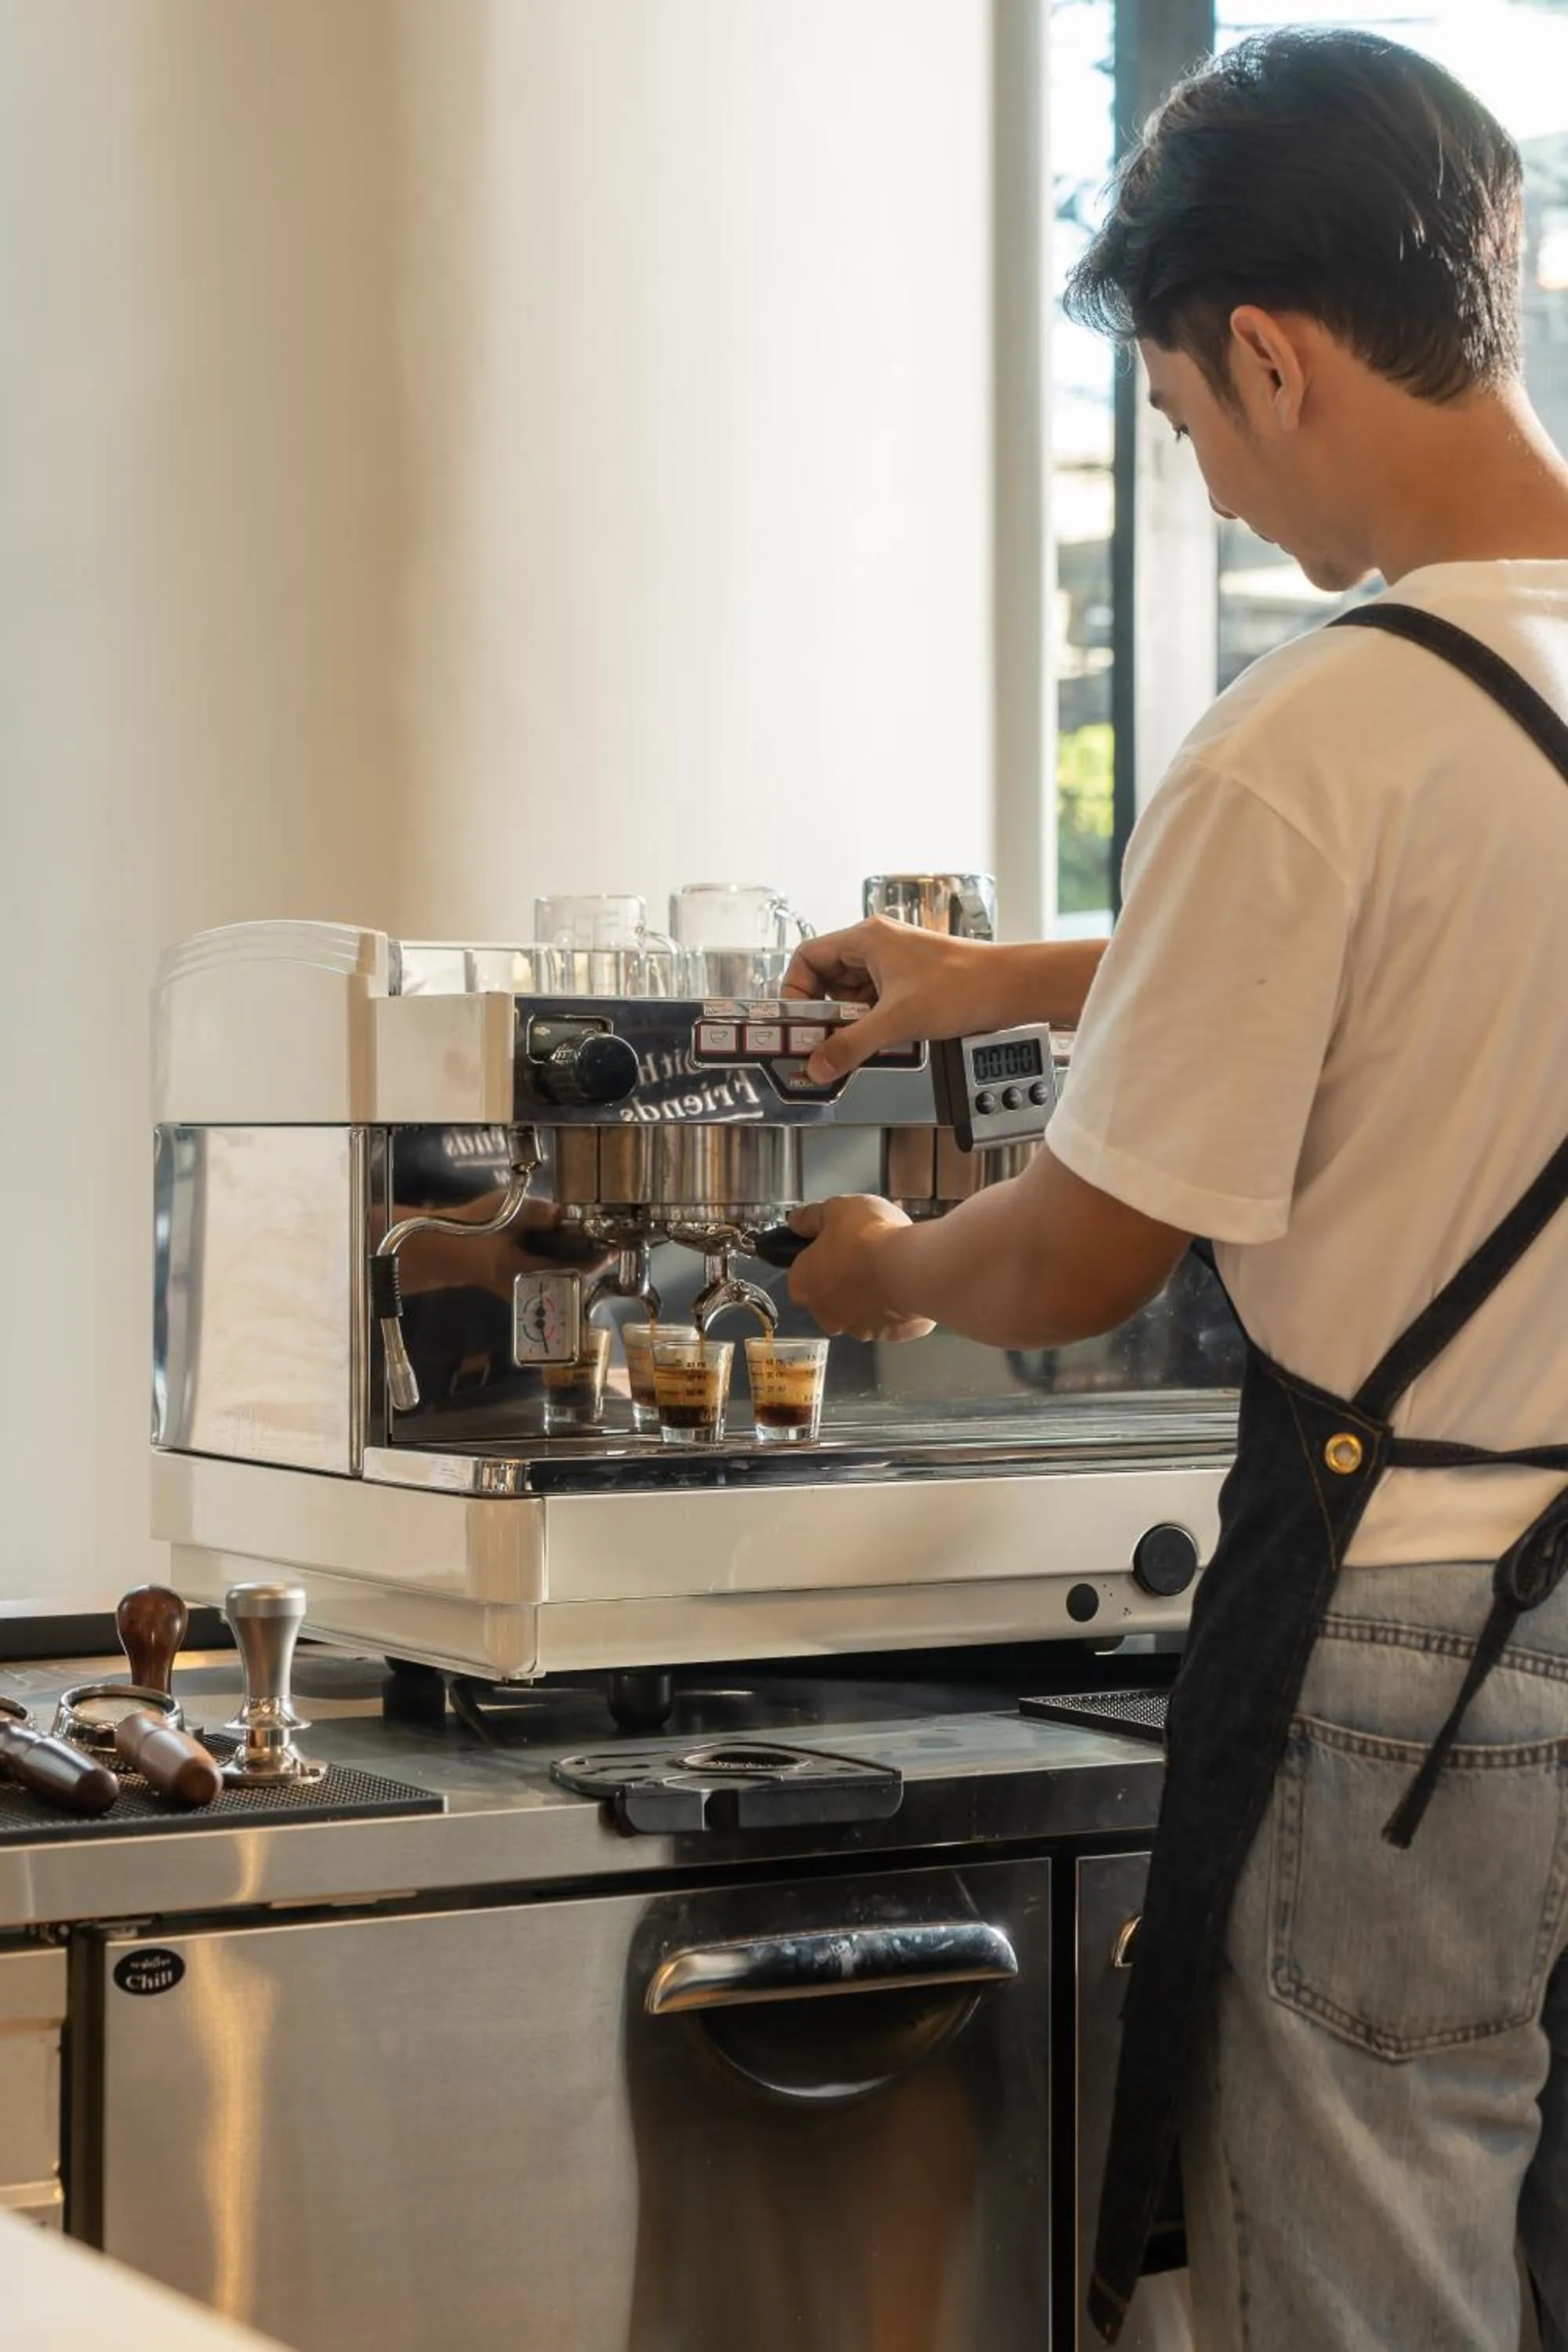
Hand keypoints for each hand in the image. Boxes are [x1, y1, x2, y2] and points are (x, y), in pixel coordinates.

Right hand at [780, 918, 1007, 1082]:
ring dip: (851, 1021)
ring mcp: (897, 964)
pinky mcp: (912, 983)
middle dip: (826, 1012)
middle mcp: (879, 946)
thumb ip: (851, 1045)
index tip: (798, 1021)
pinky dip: (873, 1022)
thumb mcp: (897, 1021)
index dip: (795, 990)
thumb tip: (818, 1065)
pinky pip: (877, 1002)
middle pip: (828, 978)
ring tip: (857, 1044)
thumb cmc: (964, 985)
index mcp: (867, 939)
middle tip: (823, 1041)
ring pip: (854, 994)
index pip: (808, 958)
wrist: (1012, 988)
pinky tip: (882, 1041)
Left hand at [786, 1196, 935, 1342]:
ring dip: (871, 1294)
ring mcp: (860, 1330)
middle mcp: (825, 1315)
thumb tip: (795, 1221)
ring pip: (861, 1311)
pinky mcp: (892, 1336)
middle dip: (844, 1280)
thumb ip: (810, 1217)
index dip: (818, 1258)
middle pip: (829, 1296)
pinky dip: (897, 1304)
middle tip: (865, 1254)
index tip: (837, 1244)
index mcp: (803, 1286)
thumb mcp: (835, 1209)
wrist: (911, 1267)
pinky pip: (891, 1319)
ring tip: (890, 1268)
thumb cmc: (866, 1237)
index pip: (802, 1274)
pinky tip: (907, 1284)